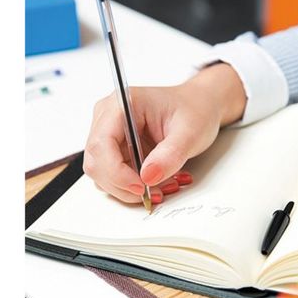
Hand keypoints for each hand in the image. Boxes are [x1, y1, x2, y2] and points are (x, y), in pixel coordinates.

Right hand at [83, 63, 245, 203]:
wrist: (200, 107)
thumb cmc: (194, 110)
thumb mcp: (190, 132)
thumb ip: (170, 154)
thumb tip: (148, 176)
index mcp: (121, 105)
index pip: (101, 144)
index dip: (116, 172)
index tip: (142, 187)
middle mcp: (108, 119)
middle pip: (97, 163)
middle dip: (124, 185)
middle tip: (155, 192)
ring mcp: (110, 135)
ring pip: (104, 175)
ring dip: (131, 189)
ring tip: (164, 186)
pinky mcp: (117, 150)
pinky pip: (116, 177)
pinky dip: (135, 186)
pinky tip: (159, 182)